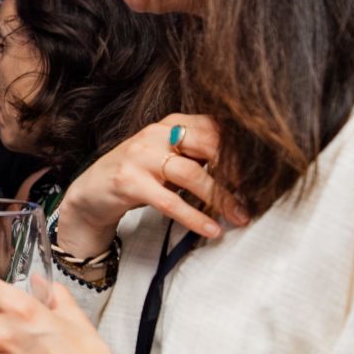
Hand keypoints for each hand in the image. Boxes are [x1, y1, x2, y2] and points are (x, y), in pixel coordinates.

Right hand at [50, 115, 246, 256]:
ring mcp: (140, 155)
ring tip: (239, 217)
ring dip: (221, 198)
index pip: (215, 127)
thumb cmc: (138, 175)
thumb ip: (199, 156)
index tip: (262, 170)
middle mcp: (156, 133)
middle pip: (208, 146)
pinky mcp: (129, 181)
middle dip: (236, 172)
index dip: (240, 149)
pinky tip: (211, 230)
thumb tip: (245, 171)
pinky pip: (170, 201)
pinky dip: (195, 217)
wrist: (91, 192)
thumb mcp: (168, 157)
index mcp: (171, 123)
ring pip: (192, 175)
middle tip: (257, 194)